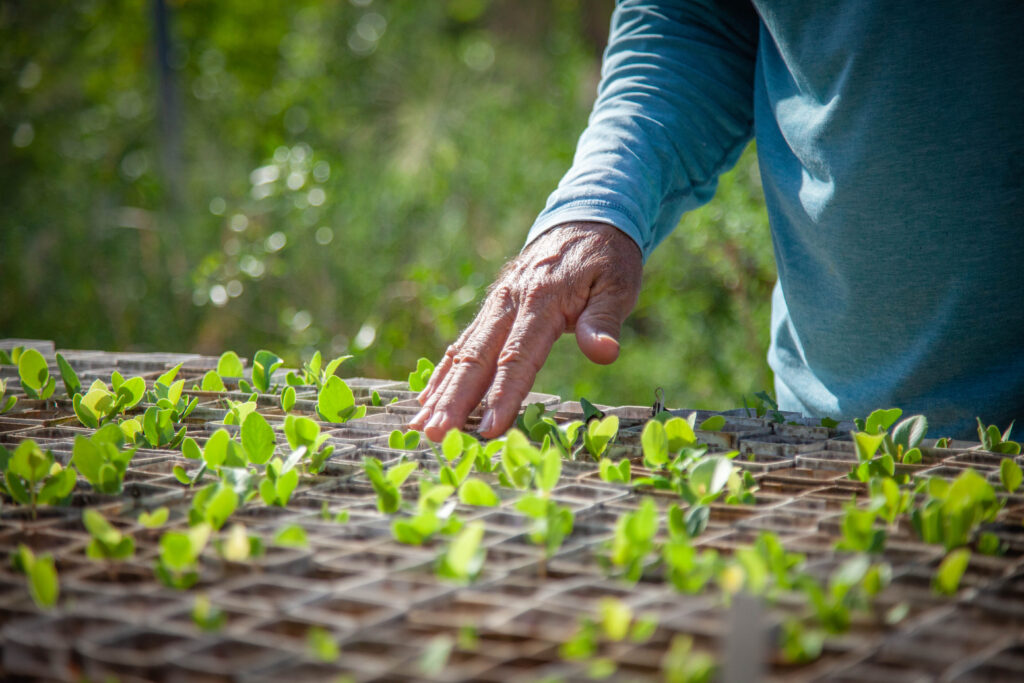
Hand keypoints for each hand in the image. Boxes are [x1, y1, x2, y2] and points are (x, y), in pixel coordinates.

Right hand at [409, 221, 642, 440]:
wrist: (585, 218)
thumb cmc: (607, 259)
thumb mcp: (618, 285)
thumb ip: (605, 320)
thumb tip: (605, 353)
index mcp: (541, 300)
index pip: (518, 357)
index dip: (503, 395)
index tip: (490, 430)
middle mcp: (509, 302)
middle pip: (477, 359)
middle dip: (455, 400)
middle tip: (434, 435)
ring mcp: (496, 305)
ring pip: (463, 353)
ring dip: (442, 392)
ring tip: (420, 426)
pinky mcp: (492, 309)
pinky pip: (463, 343)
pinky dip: (443, 372)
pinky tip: (427, 398)